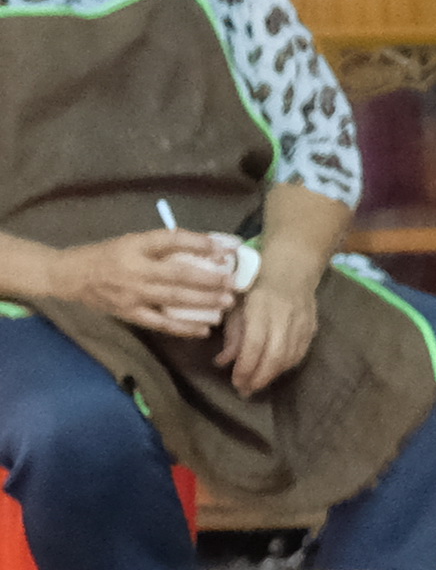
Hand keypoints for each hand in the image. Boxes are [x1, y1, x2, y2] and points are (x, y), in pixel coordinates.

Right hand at [55, 231, 235, 337]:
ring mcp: (132, 294)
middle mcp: (135, 270)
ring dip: (203, 302)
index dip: (200, 243)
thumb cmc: (108, 255)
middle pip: (178, 274)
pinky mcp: (129, 313)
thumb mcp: (133, 241)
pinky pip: (160, 323)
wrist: (70, 275)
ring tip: (227, 303)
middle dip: (210, 279)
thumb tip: (208, 248)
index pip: (172, 240)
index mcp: (136, 245)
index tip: (226, 248)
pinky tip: (204, 329)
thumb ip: (163, 245)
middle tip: (233, 282)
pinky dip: (183, 327)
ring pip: (173, 300)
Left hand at [218, 269, 316, 393]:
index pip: (255, 344)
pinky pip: (301, 353)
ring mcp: (302, 322)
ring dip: (272, 375)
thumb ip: (232, 334)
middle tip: (245, 390)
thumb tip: (223, 363)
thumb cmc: (255, 282)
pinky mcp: (312, 327)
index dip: (246, 366)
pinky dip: (286, 366)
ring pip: (290, 357)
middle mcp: (284, 315)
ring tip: (256, 384)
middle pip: (276, 355)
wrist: (293, 265)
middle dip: (259, 377)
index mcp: (261, 306)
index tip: (235, 382)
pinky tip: (274, 371)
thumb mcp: (236, 303)